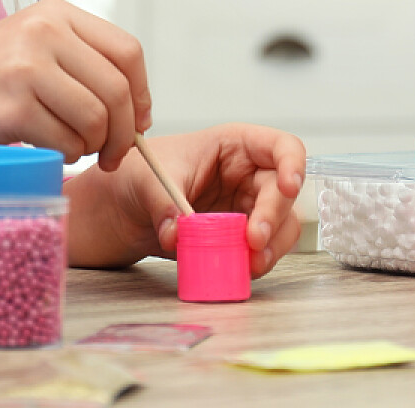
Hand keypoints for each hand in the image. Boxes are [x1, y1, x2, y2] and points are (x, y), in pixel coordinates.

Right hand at [0, 0, 151, 170]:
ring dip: (92, 146)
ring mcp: (27, 66)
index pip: (127, 51)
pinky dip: (65, 156)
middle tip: (112, 155)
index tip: (137, 122)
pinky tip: (46, 149)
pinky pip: (67, 142)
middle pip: (117, 90)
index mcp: (56, 12)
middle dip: (123, 133)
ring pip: (97, 119)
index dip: (142, 93)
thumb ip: (83, 63)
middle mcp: (44, 31)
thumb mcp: (33, 47)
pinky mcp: (13, 105)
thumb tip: (138, 111)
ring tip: (71, 147)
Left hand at [64, 124, 305, 276]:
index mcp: (233, 145)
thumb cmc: (137, 175)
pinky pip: (262, 250)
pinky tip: (241, 270)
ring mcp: (246, 208)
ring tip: (251, 264)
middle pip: (283, 193)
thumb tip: (177, 233)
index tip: (288, 187)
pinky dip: (257, 262)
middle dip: (274, 217)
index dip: (293, 164)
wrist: (121, 209)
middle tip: (252, 241)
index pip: (281, 146)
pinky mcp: (238, 238)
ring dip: (273, 246)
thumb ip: (163, 204)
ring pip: (281, 225)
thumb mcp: (145, 180)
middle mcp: (247, 175)